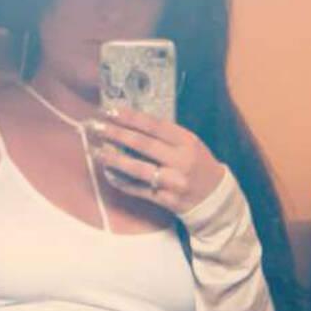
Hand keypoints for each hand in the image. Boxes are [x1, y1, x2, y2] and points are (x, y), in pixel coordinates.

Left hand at [87, 105, 224, 215]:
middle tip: (94, 127)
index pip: (153, 125)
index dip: (130, 117)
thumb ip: (166, 135)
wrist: (215, 198)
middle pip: (142, 144)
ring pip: (138, 169)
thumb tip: (131, 123)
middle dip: (115, 134)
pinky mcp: (167, 200)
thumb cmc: (198, 165)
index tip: (110, 110)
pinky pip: (139, 190)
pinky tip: (108, 174)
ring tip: (96, 151)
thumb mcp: (190, 144)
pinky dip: (122, 182)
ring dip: (114, 159)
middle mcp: (181, 161)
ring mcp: (174, 182)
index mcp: (187, 141)